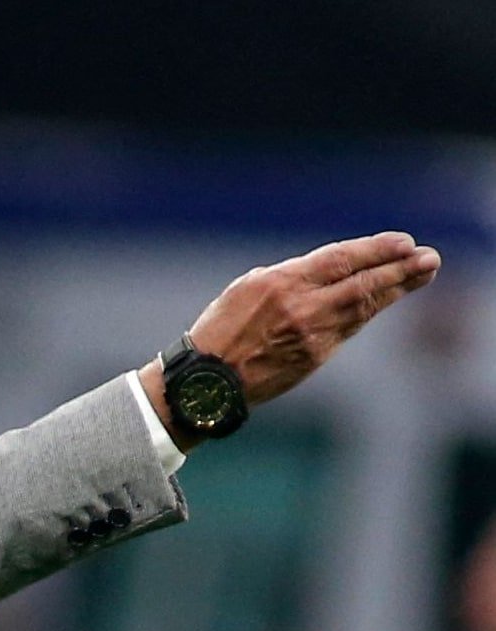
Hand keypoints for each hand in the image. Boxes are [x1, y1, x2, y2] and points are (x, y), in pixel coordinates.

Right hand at [191, 231, 439, 402]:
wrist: (208, 380)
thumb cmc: (220, 330)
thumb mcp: (247, 289)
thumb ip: (290, 277)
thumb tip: (328, 271)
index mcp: (281, 283)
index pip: (341, 260)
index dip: (377, 250)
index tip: (404, 242)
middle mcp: (302, 307)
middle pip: (363, 283)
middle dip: (400, 270)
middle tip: (429, 258)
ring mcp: (312, 335)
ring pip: (364, 307)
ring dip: (396, 290)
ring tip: (421, 275)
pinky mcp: (315, 357)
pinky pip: (349, 329)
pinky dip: (369, 313)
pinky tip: (384, 301)